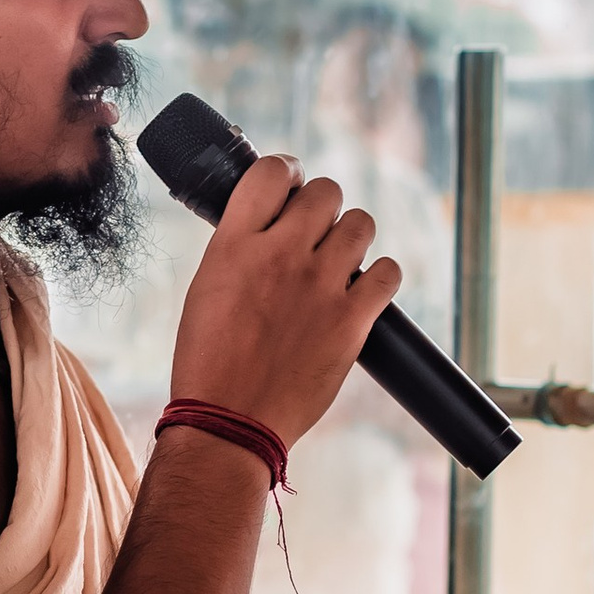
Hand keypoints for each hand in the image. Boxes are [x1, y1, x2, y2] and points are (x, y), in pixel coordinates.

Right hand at [167, 154, 400, 447]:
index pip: (271, 172)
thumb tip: (269, 222)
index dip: (286, 171)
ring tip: (338, 261)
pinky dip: (381, 276)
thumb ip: (238, 248)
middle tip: (314, 232)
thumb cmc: (209, 361)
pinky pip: (388, 272)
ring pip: (361, 224)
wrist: (230, 422)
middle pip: (325, 192)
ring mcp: (320, 287)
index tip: (290, 186)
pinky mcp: (352, 321)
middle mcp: (280, 256)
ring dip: (352, 236)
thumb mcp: (205, 288)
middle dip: (321, 207)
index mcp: (234, 245)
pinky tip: (363, 288)